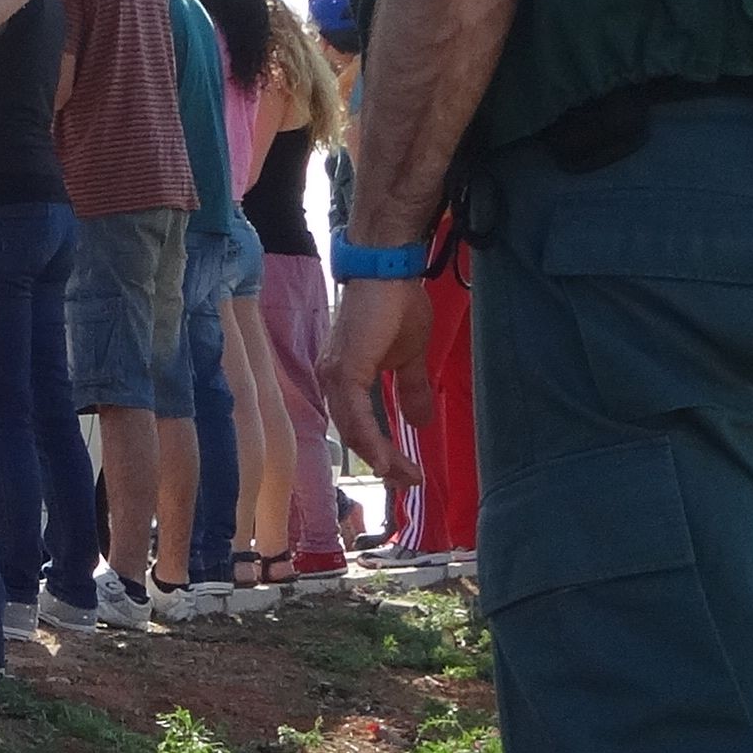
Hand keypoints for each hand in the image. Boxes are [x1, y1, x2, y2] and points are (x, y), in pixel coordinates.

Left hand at [323, 274, 424, 482]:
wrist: (390, 271)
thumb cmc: (397, 306)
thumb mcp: (409, 357)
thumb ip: (410, 389)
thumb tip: (420, 422)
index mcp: (343, 378)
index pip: (360, 426)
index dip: (383, 451)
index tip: (409, 473)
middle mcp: (332, 380)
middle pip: (355, 434)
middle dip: (384, 462)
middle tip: (411, 482)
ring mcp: (335, 375)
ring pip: (354, 430)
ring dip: (381, 456)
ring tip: (405, 476)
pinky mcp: (345, 369)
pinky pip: (356, 414)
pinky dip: (370, 439)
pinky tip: (385, 460)